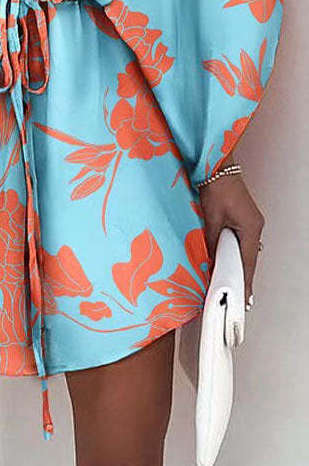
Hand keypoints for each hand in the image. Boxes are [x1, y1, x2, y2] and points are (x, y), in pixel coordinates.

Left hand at [198, 172, 263, 305]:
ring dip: (239, 263)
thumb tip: (211, 261)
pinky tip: (228, 258)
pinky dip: (236, 251)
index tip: (244, 298)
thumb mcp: (211, 219)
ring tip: (232, 280)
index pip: (248, 263)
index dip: (245, 282)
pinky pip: (243, 240)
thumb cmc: (215, 188)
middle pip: (249, 258)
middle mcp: (255, 226)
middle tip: (238, 294)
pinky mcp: (244, 217)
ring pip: (246, 249)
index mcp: (250, 228)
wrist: (216, 167)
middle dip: (243, 275)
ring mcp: (251, 221)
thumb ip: (212, 242)